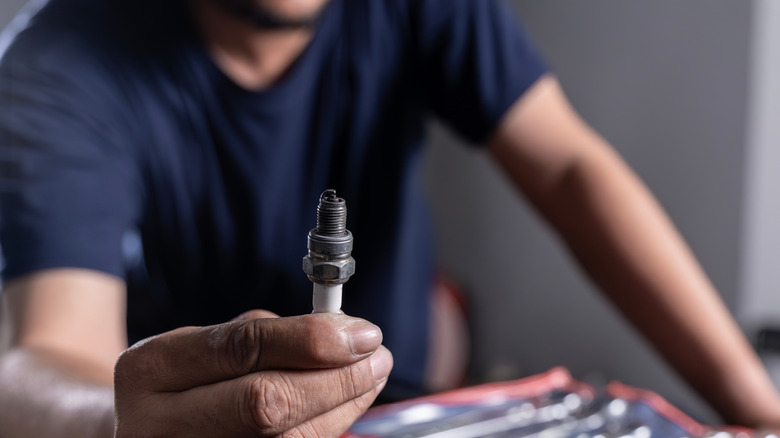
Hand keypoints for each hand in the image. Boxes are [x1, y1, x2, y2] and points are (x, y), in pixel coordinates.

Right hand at [113, 310, 391, 436]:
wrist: (143, 432)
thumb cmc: (186, 381)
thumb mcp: (204, 344)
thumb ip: (266, 336)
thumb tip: (342, 333)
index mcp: (150, 368)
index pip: (241, 349)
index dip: (311, 340)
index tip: (362, 332)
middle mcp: (156, 424)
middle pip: (265, 404)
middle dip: (336, 379)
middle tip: (376, 358)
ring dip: (342, 408)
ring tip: (368, 379)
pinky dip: (326, 430)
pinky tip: (342, 409)